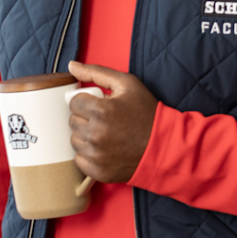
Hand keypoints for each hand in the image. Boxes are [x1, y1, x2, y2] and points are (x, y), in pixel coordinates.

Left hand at [66, 61, 157, 183]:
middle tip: (104, 119)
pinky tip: (104, 148)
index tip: (99, 105)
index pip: (74, 102)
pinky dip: (89, 154)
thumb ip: (96, 72)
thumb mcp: (127, 84)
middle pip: (72, 121)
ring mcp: (96, 155)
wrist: (164, 146)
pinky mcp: (99, 172)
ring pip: (74, 140)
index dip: (86, 102)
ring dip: (85, 136)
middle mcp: (95, 134)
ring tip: (105, 133)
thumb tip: (71, 66)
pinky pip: (79, 159)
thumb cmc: (146, 113)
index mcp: (100, 111)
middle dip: (86, 118)